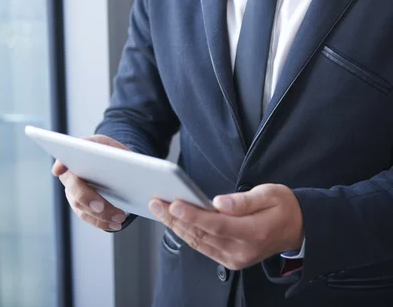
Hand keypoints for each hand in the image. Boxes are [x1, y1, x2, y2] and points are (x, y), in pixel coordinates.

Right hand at [52, 134, 129, 231]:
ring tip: (119, 218)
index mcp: (78, 153)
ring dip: (100, 215)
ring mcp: (73, 191)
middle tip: (100, 207)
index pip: (65, 157)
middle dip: (87, 198)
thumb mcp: (114, 146)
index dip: (61, 164)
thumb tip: (118, 164)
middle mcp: (70, 173)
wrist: (116, 165)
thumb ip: (112, 151)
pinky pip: (87, 216)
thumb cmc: (112, 152)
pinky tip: (115, 224)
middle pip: (74, 187)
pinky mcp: (80, 205)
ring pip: (81, 206)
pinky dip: (101, 222)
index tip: (59, 170)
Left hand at [149, 184, 303, 269]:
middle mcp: (242, 250)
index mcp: (254, 232)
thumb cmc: (283, 206)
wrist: (297, 228)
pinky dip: (187, 234)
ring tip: (160, 209)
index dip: (193, 215)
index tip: (174, 204)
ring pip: (198, 243)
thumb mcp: (270, 193)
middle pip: (202, 235)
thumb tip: (219, 202)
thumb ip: (244, 200)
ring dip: (176, 227)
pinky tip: (175, 222)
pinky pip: (204, 247)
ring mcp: (235, 259)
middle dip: (176, 218)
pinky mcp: (231, 260)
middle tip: (156, 202)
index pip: (216, 225)